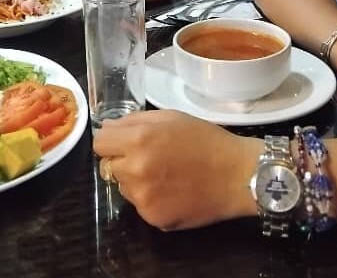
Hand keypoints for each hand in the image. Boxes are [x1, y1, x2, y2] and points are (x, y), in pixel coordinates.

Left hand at [93, 110, 260, 229]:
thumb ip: (133, 121)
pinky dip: (150, 198)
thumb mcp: (170, 117)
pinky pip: (140, 205)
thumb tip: (107, 127)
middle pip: (108, 166)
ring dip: (135, 180)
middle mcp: (136, 170)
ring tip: (164, 174)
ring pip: (123, 187)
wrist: (236, 175)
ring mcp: (143, 198)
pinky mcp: (154, 219)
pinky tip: (172, 190)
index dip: (111, 140)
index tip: (124, 141)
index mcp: (139, 140)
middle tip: (148, 157)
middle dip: (122, 160)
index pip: (99, 143)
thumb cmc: (205, 139)